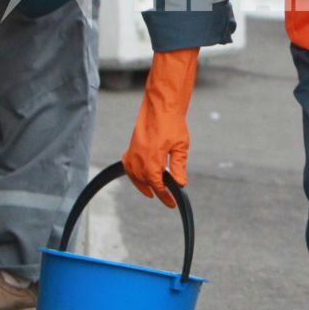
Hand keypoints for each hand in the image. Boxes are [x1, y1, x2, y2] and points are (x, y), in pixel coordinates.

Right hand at [121, 48, 197, 207]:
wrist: (161, 106)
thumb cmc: (172, 125)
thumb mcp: (180, 147)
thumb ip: (178, 167)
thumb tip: (180, 184)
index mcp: (152, 160)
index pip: (157, 185)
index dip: (165, 196)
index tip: (172, 203)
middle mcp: (139, 159)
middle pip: (146, 182)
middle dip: (156, 191)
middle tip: (167, 197)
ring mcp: (133, 152)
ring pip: (134, 175)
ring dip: (142, 184)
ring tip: (150, 191)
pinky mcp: (131, 146)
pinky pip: (128, 164)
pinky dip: (132, 172)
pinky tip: (137, 175)